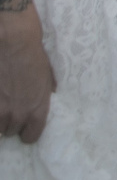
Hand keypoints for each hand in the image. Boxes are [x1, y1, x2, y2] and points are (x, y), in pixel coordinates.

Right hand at [0, 14, 54, 143]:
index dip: (27, 132)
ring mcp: (0, 109)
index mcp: (38, 108)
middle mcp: (18, 113)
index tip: (25, 126)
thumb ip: (45, 92)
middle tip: (11, 108)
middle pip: (11, 131)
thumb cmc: (34, 55)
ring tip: (3, 103)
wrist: (14, 43)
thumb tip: (48, 97)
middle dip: (12, 122)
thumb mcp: (47, 76)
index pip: (31, 137)